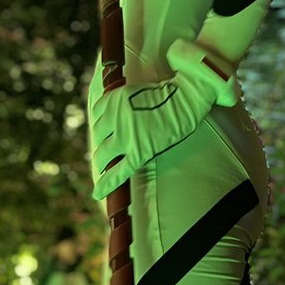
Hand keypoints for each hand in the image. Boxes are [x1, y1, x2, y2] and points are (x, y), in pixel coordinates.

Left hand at [88, 40, 235, 199]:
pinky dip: (106, 183)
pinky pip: (118, 171)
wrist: (186, 96)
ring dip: (103, 160)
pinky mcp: (138, 151)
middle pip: (98, 135)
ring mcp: (125, 134)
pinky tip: (97, 193)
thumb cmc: (167, 93)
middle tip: (109, 149)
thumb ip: (119, 103)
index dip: (103, 124)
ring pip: (103, 153)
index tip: (106, 129)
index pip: (97, 115)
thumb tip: (110, 118)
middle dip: (102, 142)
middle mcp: (114, 116)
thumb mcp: (135, 91)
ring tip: (106, 166)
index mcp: (113, 99)